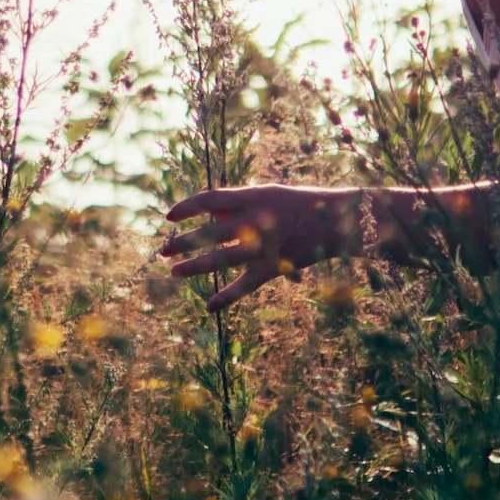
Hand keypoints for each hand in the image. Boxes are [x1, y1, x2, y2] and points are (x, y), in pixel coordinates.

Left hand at [159, 184, 358, 310]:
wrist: (336, 221)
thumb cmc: (297, 204)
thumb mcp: (266, 194)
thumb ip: (236, 203)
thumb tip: (206, 212)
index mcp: (252, 197)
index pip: (209, 200)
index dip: (186, 208)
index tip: (168, 217)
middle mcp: (255, 221)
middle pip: (209, 233)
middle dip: (183, 243)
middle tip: (162, 251)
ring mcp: (264, 246)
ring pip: (221, 259)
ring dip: (195, 267)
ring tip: (174, 272)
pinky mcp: (274, 268)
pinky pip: (246, 285)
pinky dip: (227, 297)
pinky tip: (209, 305)